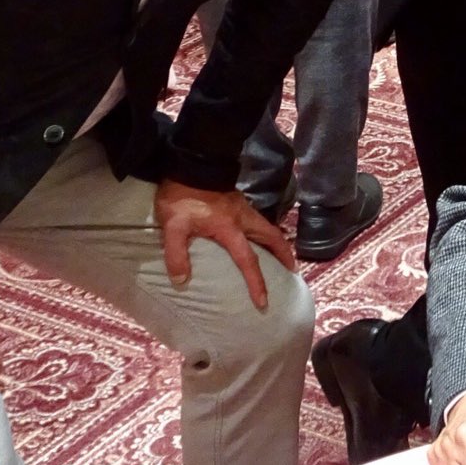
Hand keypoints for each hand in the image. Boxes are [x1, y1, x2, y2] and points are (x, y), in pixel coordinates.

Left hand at [154, 178, 294, 310]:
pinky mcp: (238, 201)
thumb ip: (176, 254)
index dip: (256, 283)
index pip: (248, 260)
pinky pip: (259, 220)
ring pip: (267, 227)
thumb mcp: (173, 226)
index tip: (263, 302)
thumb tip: (181, 281)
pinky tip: (258, 236)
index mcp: (229, 229)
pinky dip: (265, 231)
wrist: (190, 162)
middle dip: (284, 254)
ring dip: (277, 242)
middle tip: (292, 270)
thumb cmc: (182, 195)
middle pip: (272, 238)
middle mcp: (243, 219)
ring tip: (282, 255)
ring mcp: (243, 208)